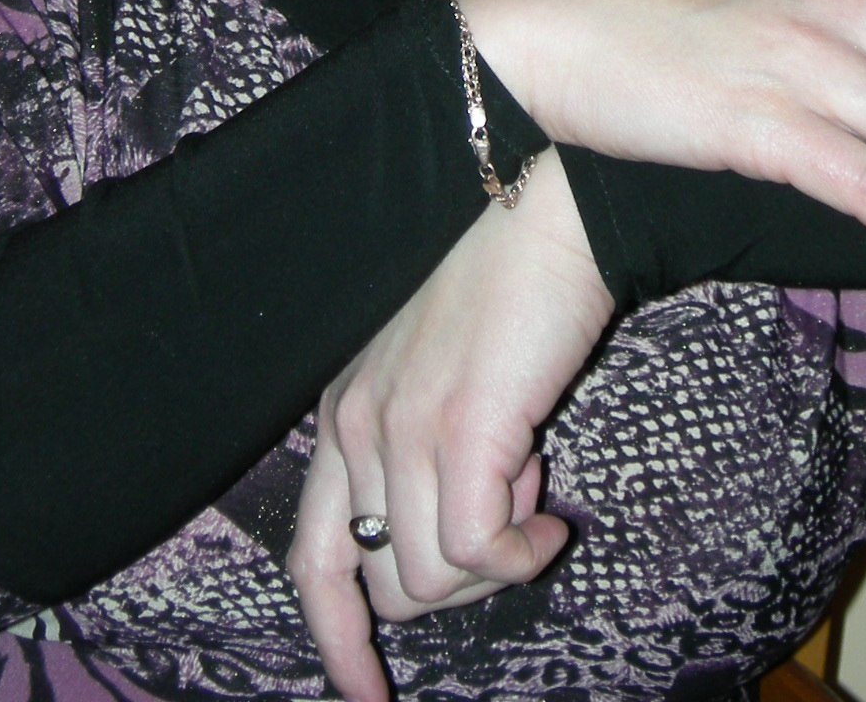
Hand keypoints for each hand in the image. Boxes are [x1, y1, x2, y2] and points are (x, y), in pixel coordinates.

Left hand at [287, 154, 613, 701]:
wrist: (552, 211)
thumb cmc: (515, 290)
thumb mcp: (447, 378)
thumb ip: (431, 454)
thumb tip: (467, 545)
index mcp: (343, 415)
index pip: (314, 559)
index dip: (339, 640)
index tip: (370, 697)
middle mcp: (355, 426)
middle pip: (383, 585)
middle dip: (457, 589)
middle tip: (513, 519)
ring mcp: (401, 428)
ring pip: (432, 579)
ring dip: (497, 560)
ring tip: (532, 483)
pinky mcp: (459, 430)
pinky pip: (478, 551)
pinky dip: (520, 556)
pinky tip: (550, 517)